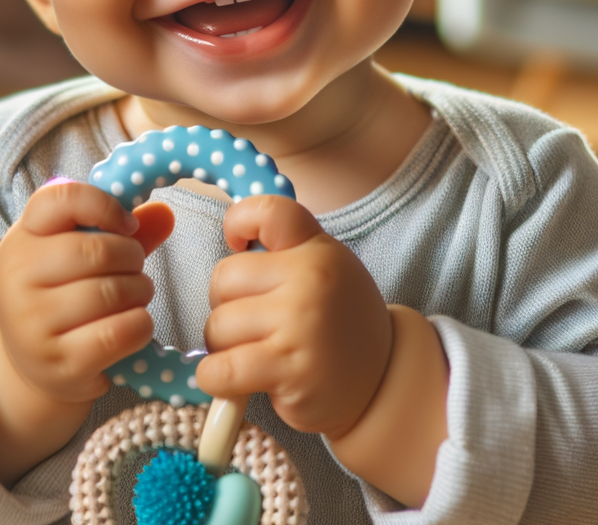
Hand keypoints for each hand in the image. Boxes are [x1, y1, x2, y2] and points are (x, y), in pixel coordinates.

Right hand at [0, 180, 175, 403]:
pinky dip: (140, 326)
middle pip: (97, 250)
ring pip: (111, 293)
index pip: (62, 199)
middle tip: (135, 270)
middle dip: (133, 258)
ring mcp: (33, 323)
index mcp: (22, 239)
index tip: (128, 226)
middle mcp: (17, 278)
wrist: (35, 363)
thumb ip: (119, 233)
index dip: (105, 205)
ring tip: (137, 296)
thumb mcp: (77, 256)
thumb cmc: (63, 297)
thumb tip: (166, 214)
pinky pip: (118, 333)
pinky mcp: (58, 361)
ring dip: (140, 292)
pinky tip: (135, 325)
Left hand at [195, 196, 392, 437]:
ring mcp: (299, 324)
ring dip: (223, 347)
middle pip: (224, 278)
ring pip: (217, 326)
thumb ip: (287, 252)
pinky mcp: (289, 370)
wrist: (382, 384)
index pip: (269, 211)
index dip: (238, 221)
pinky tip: (233, 382)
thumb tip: (230, 242)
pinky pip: (220, 370)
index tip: (236, 242)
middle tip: (253, 324)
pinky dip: (215, 379)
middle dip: (225, 305)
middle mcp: (311, 280)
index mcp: (318, 250)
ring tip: (254, 354)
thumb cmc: (338, 326)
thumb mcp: (327, 272)